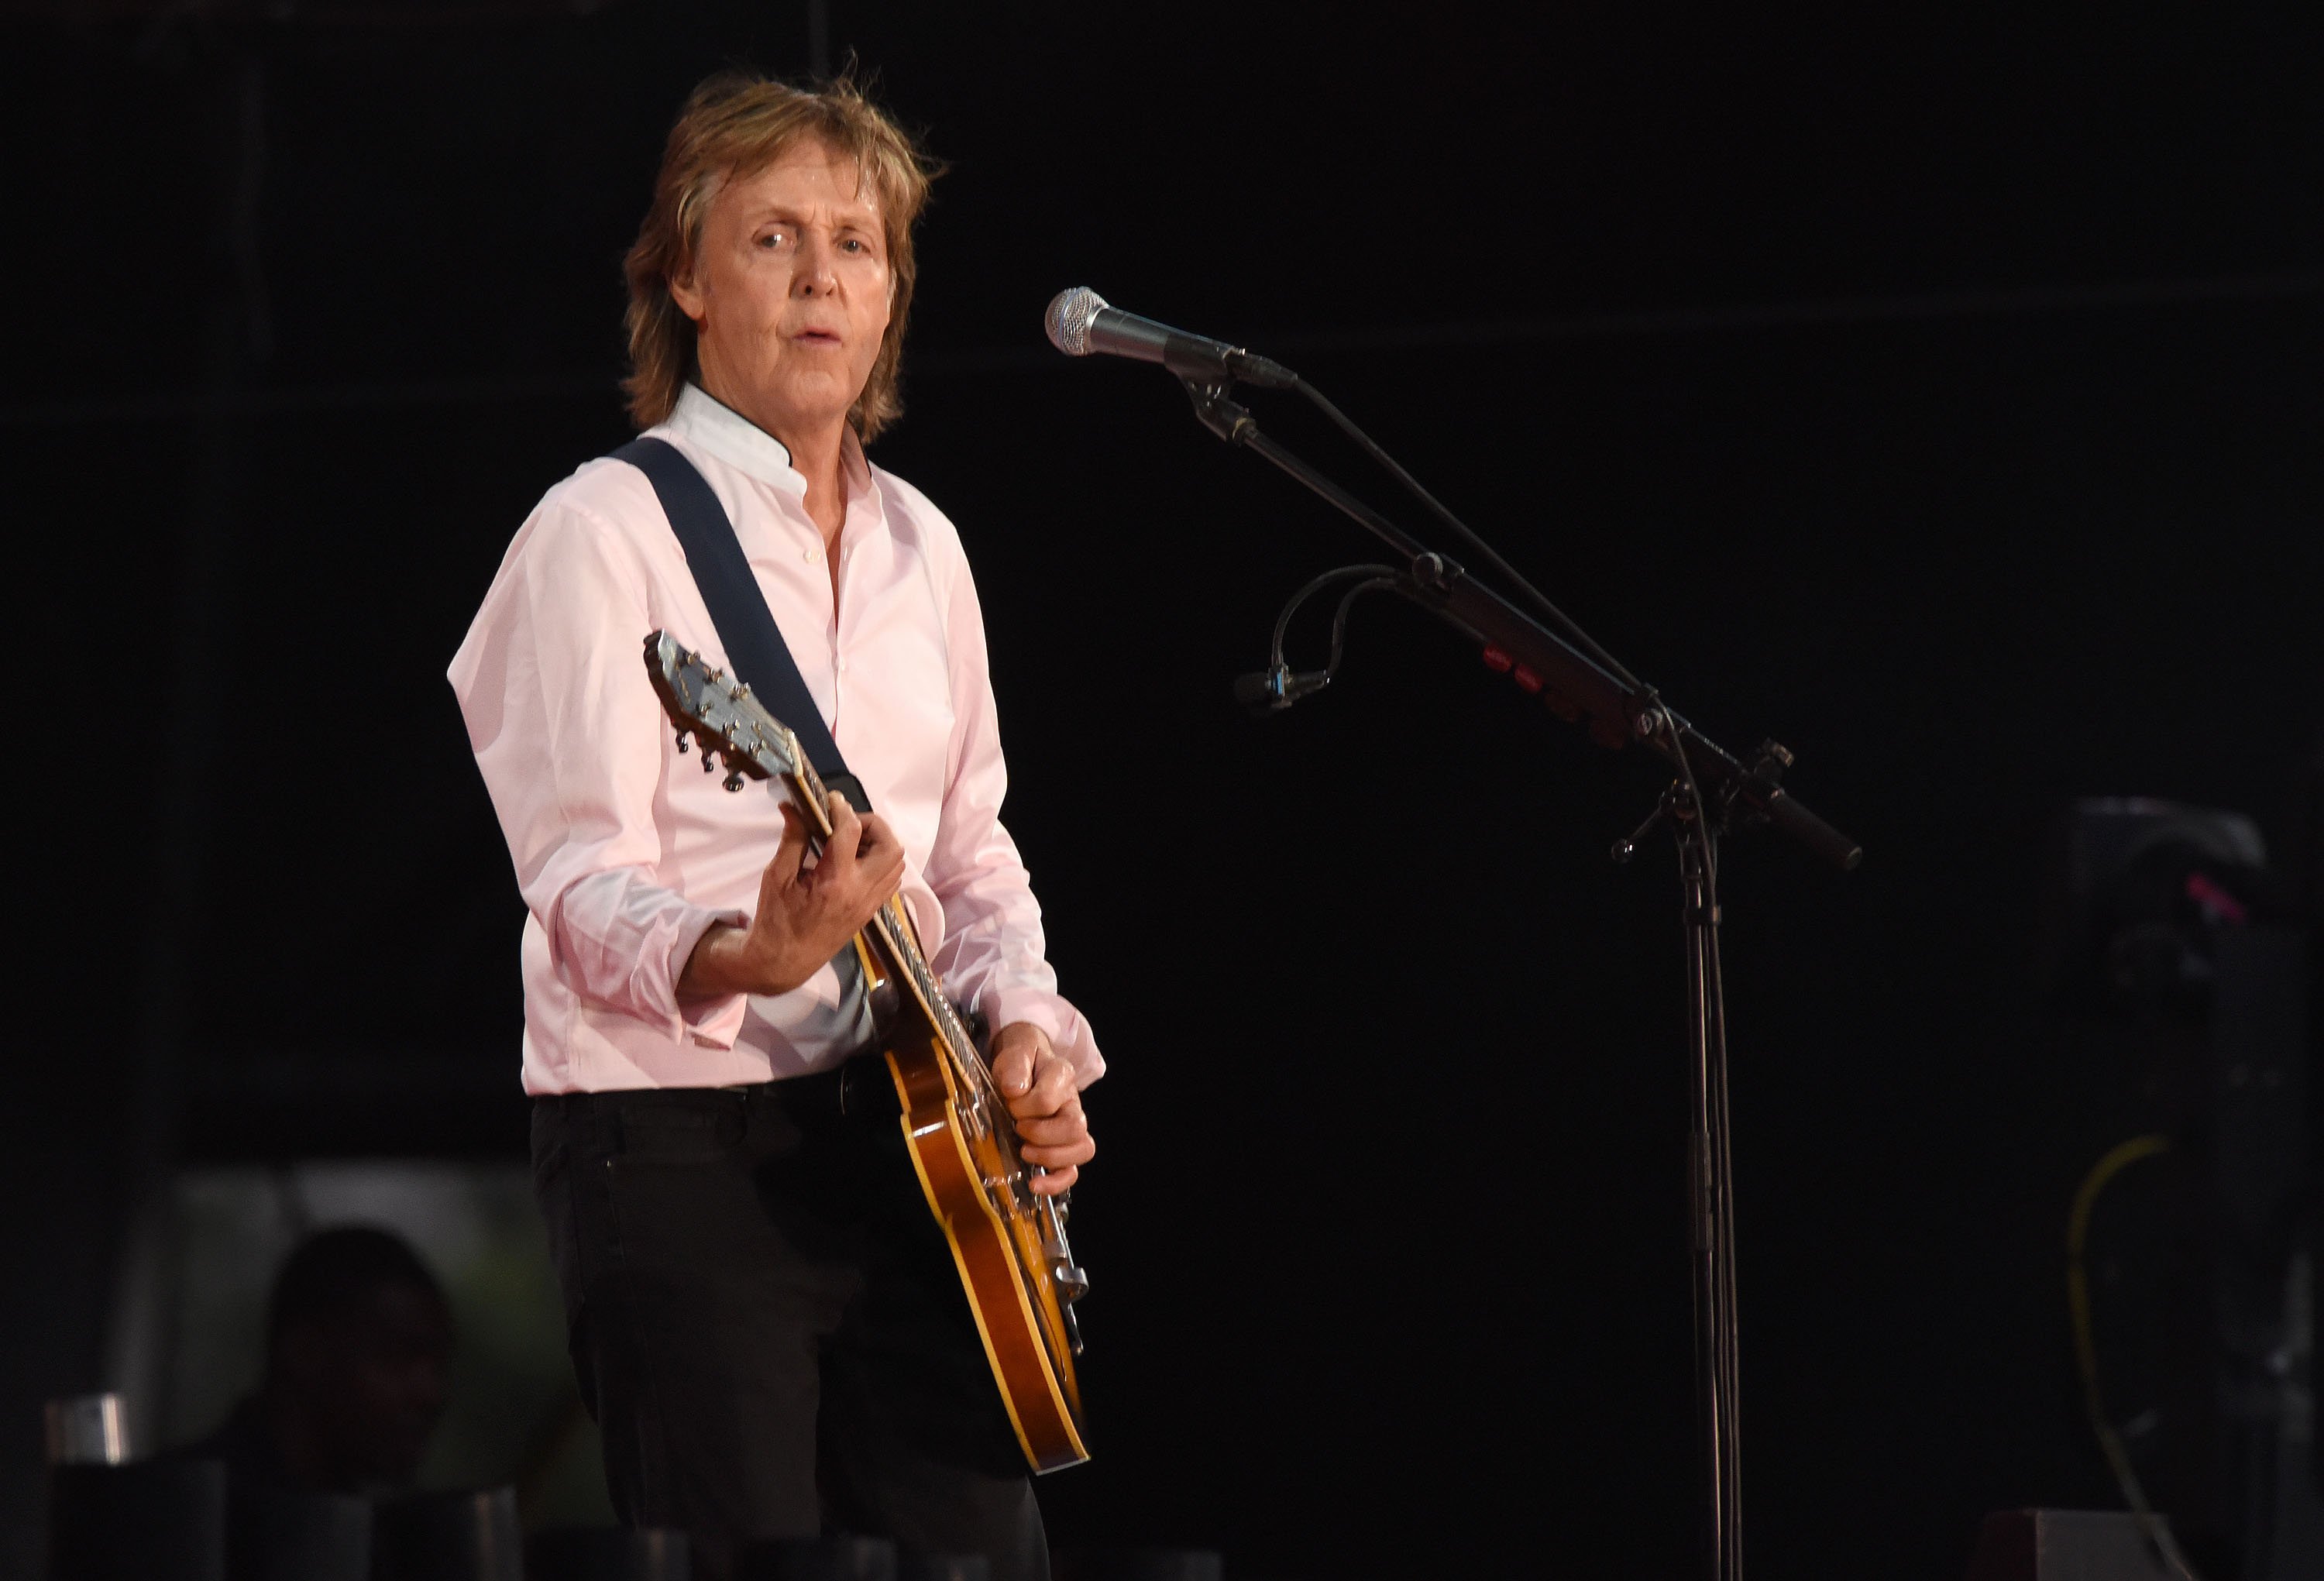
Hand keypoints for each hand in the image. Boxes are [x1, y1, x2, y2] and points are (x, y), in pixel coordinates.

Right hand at [680, 791, 905, 998]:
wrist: (785, 961)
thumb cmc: (776, 918)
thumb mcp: (777, 876)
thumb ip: (792, 838)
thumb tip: (794, 806)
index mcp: (834, 881)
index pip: (851, 832)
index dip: (841, 808)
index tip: (830, 799)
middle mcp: (861, 891)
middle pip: (891, 846)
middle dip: (872, 825)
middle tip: (845, 823)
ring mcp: (871, 903)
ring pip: (897, 863)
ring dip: (879, 843)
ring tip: (850, 840)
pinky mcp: (872, 911)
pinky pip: (891, 879)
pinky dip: (881, 862)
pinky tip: (855, 860)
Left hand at [989, 1022, 1093, 1194]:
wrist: (1024, 1064)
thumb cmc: (1020, 1061)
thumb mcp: (1015, 1052)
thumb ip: (1016, 1065)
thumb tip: (1015, 1090)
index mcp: (1062, 1076)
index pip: (1049, 1099)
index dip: (1025, 1105)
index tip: (1009, 1100)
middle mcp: (1073, 1103)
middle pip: (1075, 1128)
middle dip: (1040, 1133)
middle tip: (1018, 1127)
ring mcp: (1072, 1128)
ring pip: (1082, 1150)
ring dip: (1050, 1157)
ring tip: (1024, 1151)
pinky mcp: (1063, 1148)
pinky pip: (1072, 1172)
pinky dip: (1056, 1182)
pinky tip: (1034, 1184)